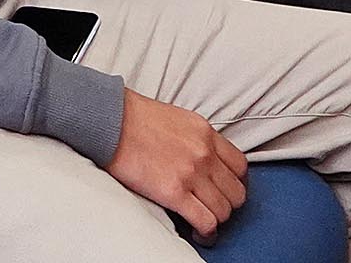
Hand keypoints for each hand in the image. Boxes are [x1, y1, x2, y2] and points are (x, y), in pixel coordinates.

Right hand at [106, 90, 248, 241]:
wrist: (111, 121)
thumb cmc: (135, 118)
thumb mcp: (178, 119)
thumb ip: (196, 139)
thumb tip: (201, 158)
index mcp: (206, 133)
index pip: (240, 166)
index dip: (236, 182)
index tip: (226, 189)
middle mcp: (204, 154)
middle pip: (236, 191)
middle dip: (227, 203)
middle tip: (214, 207)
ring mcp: (192, 174)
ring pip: (224, 210)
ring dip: (216, 219)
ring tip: (205, 222)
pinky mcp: (174, 193)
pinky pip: (206, 221)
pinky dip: (206, 231)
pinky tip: (198, 232)